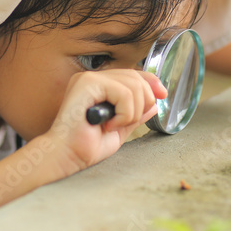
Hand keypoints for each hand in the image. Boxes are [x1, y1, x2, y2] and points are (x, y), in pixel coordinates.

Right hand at [44, 69, 167, 174]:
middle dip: (143, 102)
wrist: (67, 156)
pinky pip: (123, 93)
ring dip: (132, 112)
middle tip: (127, 122)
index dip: (151, 82)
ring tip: (114, 125)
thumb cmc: (85, 146)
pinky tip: (108, 124)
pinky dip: (124, 113)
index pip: (132, 73)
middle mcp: (93, 78)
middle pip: (136, 77)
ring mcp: (89, 78)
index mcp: (98, 86)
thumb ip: (135, 115)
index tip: (163, 95)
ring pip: (133, 85)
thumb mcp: (119, 130)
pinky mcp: (87, 83)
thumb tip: (154, 104)